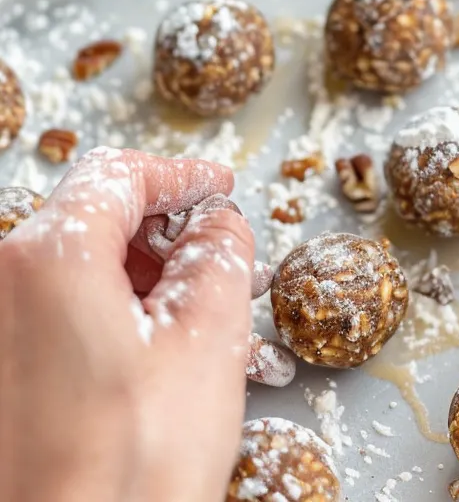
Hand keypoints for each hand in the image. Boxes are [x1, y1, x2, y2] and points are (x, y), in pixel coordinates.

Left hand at [0, 148, 254, 501]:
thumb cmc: (128, 469)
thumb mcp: (209, 340)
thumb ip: (220, 256)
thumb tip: (218, 225)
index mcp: (47, 259)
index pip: (120, 175)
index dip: (183, 177)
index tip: (221, 189)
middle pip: (93, 223)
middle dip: (165, 239)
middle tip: (223, 268)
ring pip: (73, 277)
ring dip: (140, 285)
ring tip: (197, 327)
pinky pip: (52, 321)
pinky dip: (107, 321)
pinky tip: (153, 362)